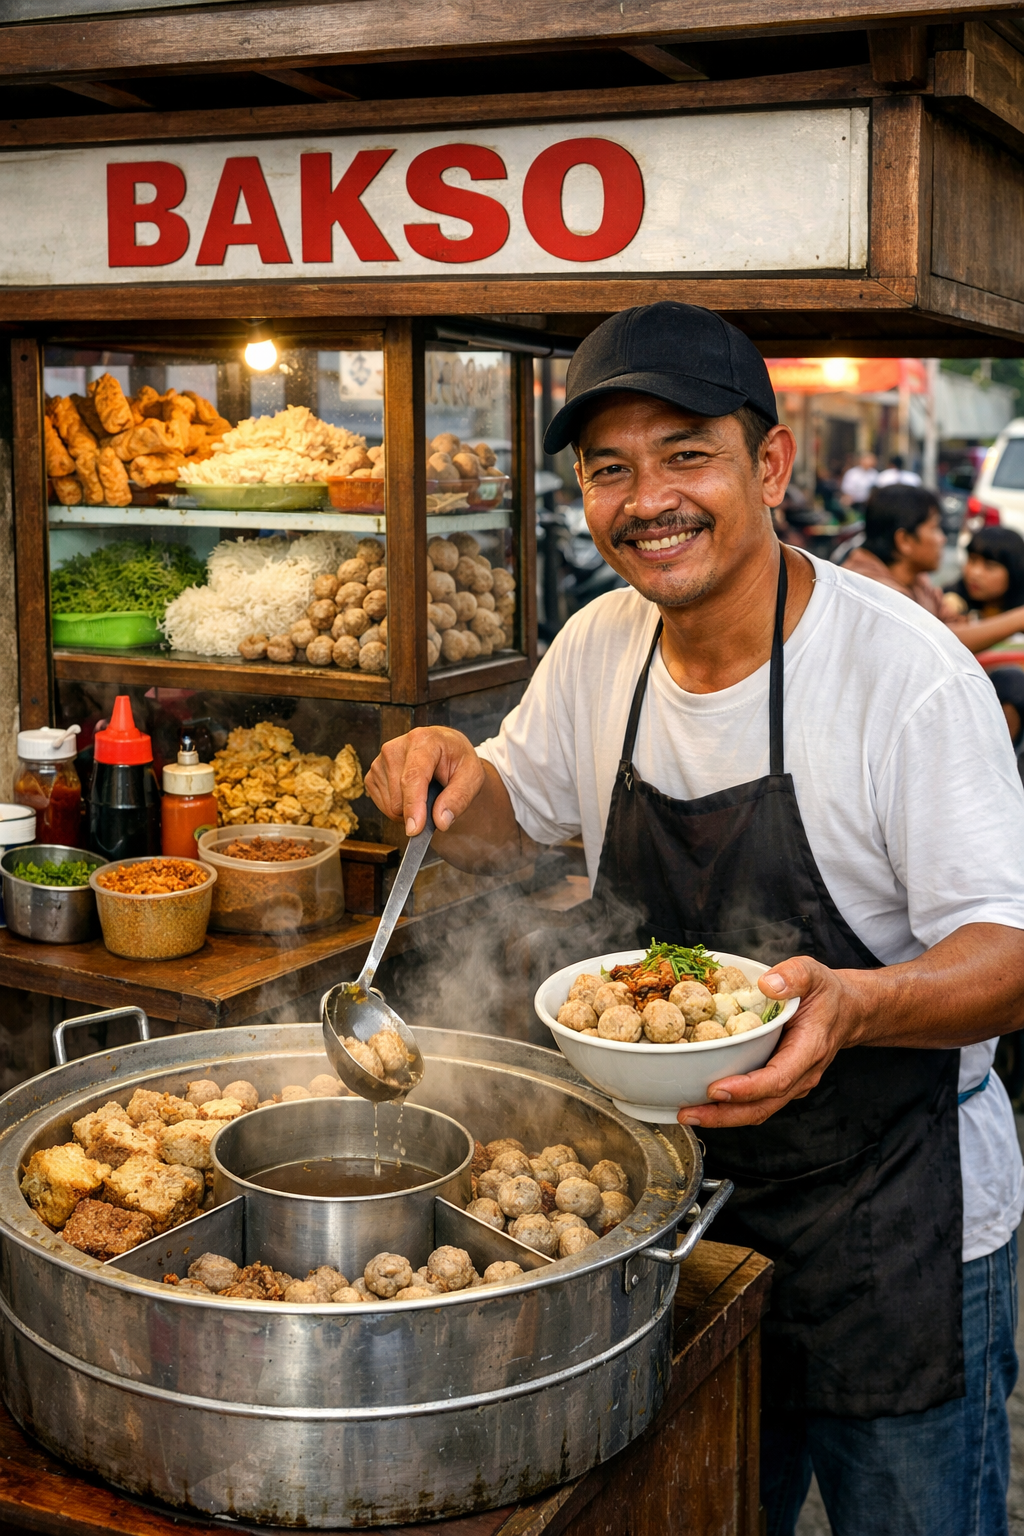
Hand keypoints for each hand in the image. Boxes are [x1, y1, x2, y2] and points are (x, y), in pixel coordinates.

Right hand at [365, 727, 485, 836]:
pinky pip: (382, 807)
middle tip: (436, 799)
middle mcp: (395, 748)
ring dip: (409, 810)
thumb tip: (441, 821)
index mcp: (422, 741)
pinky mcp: (372, 774)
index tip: (415, 829)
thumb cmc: (457, 761)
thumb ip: (458, 799)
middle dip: (419, 811)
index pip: (413, 777)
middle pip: (399, 799)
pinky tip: (410, 794)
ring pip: (390, 806)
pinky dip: (399, 808)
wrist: (444, 750)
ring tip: (424, 792)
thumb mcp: (472, 777)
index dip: (413, 806)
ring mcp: (380, 761)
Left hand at [676, 956, 861, 1128]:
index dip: (746, 1089)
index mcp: (808, 1050)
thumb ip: (794, 975)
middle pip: (762, 1106)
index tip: (716, 1089)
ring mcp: (791, 1083)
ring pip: (757, 1109)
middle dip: (724, 1115)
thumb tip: (768, 985)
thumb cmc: (828, 994)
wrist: (846, 1011)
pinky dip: (730, 1106)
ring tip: (687, 1113)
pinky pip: (756, 1101)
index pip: (777, 1079)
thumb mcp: (813, 974)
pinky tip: (703, 1101)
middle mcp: (800, 1074)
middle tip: (688, 1113)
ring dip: (722, 1116)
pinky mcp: (781, 1083)